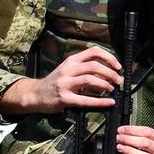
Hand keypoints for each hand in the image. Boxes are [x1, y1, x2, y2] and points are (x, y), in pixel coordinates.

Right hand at [0, 46, 122, 114]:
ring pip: (90, 79)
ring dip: (105, 84)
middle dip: (110, 73)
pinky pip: (85, 99)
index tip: (118, 66)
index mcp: (72, 60)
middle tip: (119, 80)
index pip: (93, 51)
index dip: (109, 57)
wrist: (35, 93)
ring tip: (112, 89)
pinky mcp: (64, 98)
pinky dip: (100, 101)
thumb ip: (87, 70)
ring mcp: (65, 83)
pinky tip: (109, 102)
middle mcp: (68, 69)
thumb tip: (108, 73)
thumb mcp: (70, 70)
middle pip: (94, 66)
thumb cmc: (56, 82)